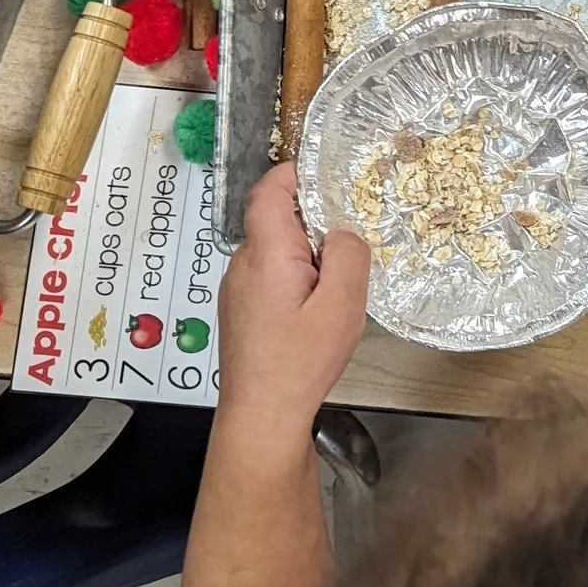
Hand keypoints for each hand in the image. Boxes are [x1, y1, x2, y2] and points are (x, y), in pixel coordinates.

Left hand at [216, 163, 369, 425]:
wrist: (262, 413)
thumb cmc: (298, 363)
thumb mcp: (341, 306)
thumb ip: (347, 256)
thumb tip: (343, 231)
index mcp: (266, 254)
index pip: (269, 190)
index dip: (295, 173)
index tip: (328, 175)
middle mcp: (243, 264)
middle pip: (277, 220)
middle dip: (314, 223)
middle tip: (350, 243)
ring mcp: (237, 287)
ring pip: (276, 250)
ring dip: (306, 256)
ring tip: (335, 287)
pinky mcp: (241, 308)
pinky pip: (270, 275)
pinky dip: (295, 278)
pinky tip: (315, 310)